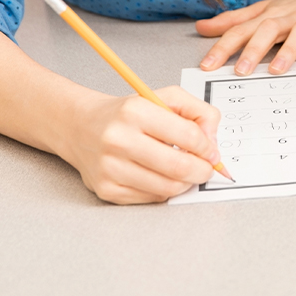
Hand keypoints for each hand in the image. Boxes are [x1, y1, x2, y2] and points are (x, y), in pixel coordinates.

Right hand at [65, 86, 219, 203]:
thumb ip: (199, 111)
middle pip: (178, 166)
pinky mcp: (106, 189)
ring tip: (187, 172)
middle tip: (207, 168)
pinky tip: (163, 176)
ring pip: (167, 186)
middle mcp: (119, 140)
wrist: (82, 128)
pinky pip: (151, 197)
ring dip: (186, 182)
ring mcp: (110, 168)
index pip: (187, 135)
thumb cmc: (129, 113)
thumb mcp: (166, 97)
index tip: (213, 152)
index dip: (208, 147)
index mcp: (136, 111)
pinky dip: (165, 190)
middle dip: (202, 170)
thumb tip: (212, 141)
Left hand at [196, 0, 295, 74]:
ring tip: (277, 69)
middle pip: (270, 29)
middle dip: (254, 49)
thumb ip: (235, 20)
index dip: (224, 46)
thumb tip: (201, 27)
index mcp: (272, 16)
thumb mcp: (265, 10)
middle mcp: (292, 17)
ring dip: (291, 49)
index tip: (207, 65)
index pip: (243, 29)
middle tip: (240, 71)